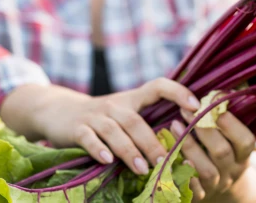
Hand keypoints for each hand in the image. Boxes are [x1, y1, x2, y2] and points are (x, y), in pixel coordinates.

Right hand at [1, 78, 199, 174]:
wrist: (59, 111)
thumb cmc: (103, 119)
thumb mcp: (125, 113)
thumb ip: (148, 124)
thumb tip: (185, 146)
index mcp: (132, 99)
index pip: (158, 86)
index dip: (178, 91)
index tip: (196, 107)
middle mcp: (115, 104)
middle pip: (136, 120)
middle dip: (152, 142)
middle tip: (166, 161)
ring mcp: (95, 116)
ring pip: (115, 131)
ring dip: (130, 150)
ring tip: (143, 168)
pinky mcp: (76, 128)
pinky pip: (88, 138)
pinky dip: (98, 148)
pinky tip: (107, 160)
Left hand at [170, 110, 255, 201]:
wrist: (218, 187)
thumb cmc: (219, 149)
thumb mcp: (229, 137)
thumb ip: (224, 117)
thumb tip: (218, 91)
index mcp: (242, 155)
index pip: (246, 141)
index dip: (231, 124)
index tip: (212, 104)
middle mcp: (232, 171)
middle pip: (222, 153)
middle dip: (204, 130)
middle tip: (186, 111)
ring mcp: (216, 186)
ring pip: (207, 171)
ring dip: (189, 147)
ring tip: (173, 125)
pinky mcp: (199, 197)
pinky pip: (190, 189)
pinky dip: (180, 174)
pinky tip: (168, 155)